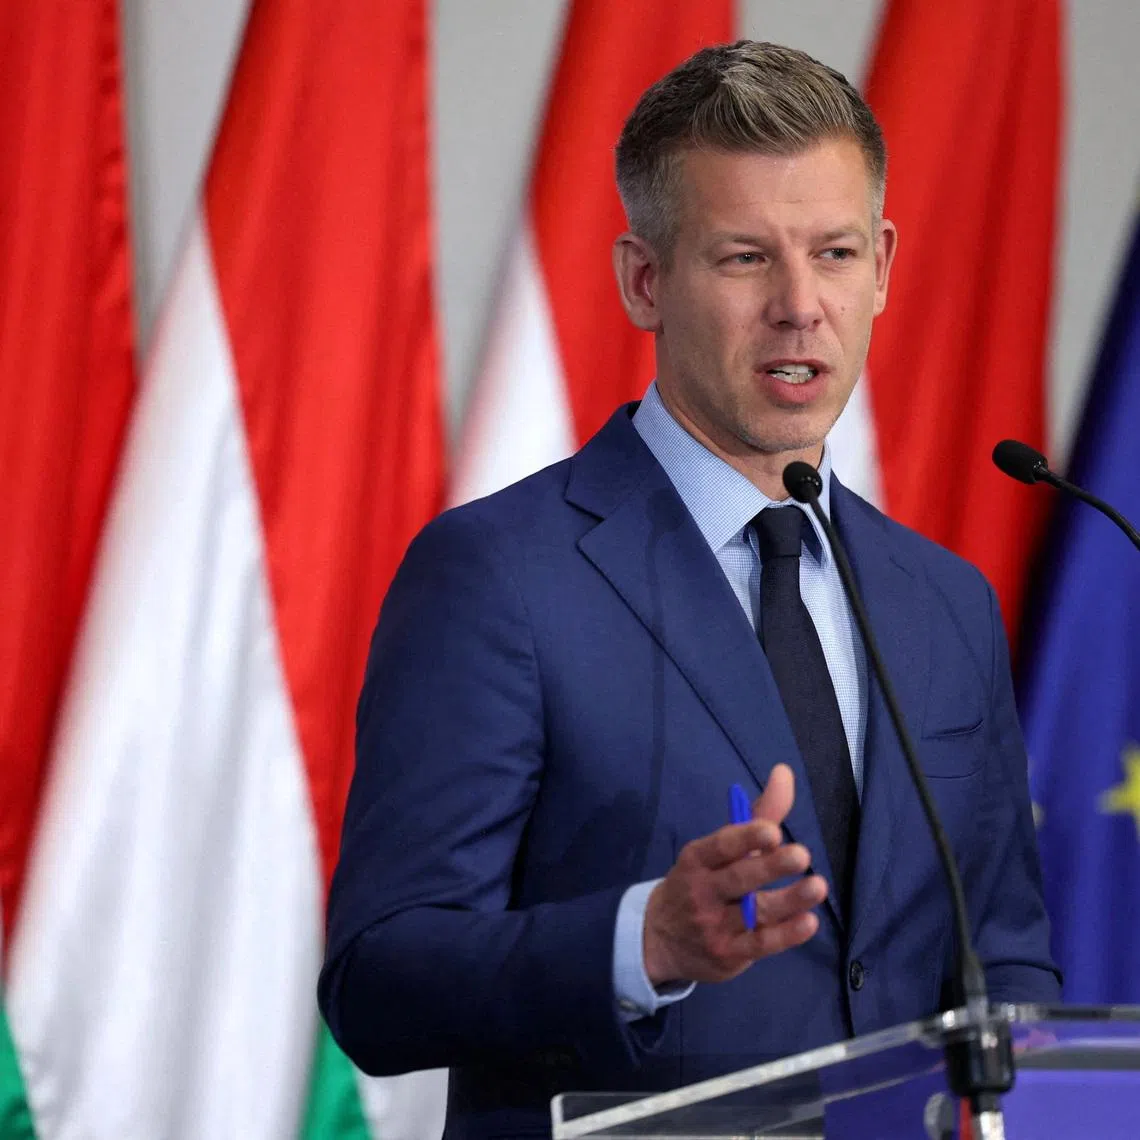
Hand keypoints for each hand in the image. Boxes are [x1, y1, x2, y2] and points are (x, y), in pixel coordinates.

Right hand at [643, 764, 826, 985]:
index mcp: (697, 859)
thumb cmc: (702, 882)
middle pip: (739, 879)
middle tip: (801, 855)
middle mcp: (703, 892)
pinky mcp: (729, 955)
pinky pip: (760, 944)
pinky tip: (809, 922)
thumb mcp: (718, 850)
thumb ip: (757, 814)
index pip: (720, 846)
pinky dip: (786, 935)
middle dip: (770, 867)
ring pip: (756, 913)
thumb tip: (784, 772)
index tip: (772, 831)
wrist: (661, 939)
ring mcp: (715, 926)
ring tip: (818, 886)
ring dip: (789, 900)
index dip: (745, 837)